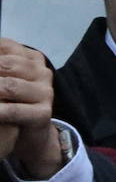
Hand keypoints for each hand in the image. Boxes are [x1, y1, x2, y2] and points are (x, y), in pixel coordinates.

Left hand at [0, 39, 60, 178]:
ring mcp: (45, 92)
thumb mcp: (2, 78)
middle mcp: (42, 72)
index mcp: (32, 58)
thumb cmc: (10, 103)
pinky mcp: (43, 113)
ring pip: (9, 86)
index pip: (5, 46)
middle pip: (5, 64)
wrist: (29, 135)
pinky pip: (13, 111)